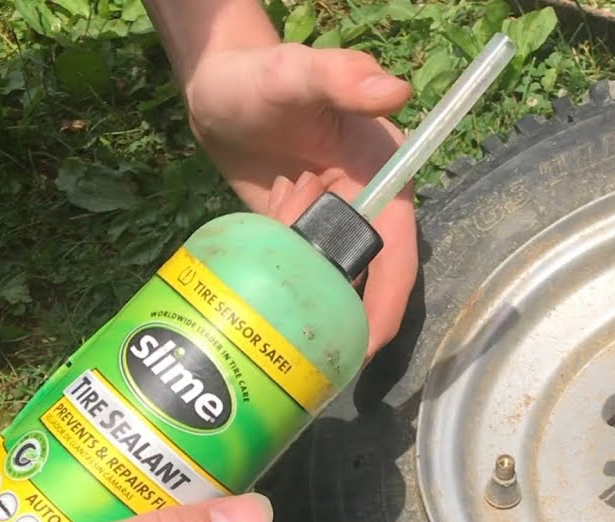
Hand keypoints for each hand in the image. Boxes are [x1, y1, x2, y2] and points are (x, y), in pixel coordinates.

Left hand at [187, 43, 416, 356]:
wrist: (216, 91)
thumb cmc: (261, 76)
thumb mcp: (298, 72)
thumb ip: (341, 77)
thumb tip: (395, 90)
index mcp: (384, 176)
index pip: (398, 252)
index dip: (386, 302)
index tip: (365, 348)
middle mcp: (364, 208)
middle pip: (364, 280)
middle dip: (340, 316)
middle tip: (310, 356)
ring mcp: (327, 227)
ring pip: (326, 283)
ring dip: (304, 300)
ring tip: (276, 317)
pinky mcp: (296, 238)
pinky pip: (295, 275)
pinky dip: (279, 288)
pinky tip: (258, 291)